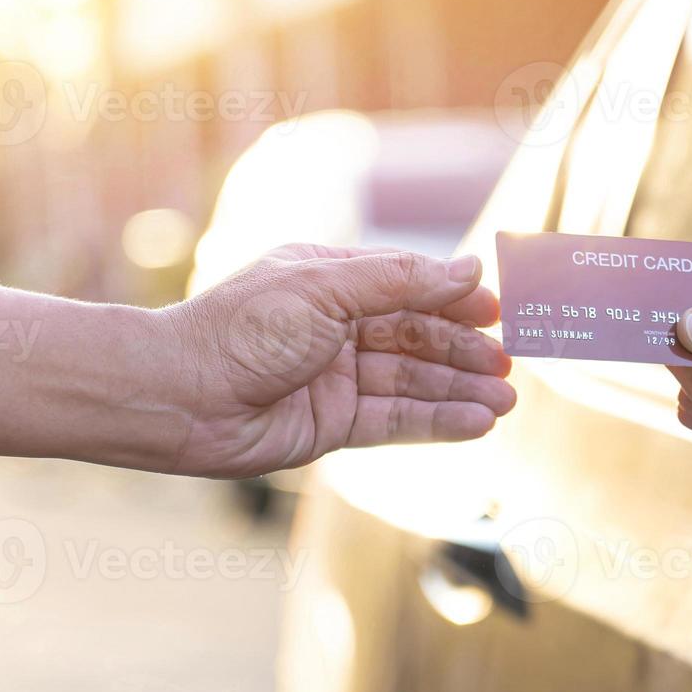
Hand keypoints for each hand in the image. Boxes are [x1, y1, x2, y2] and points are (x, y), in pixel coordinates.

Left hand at [165, 244, 513, 477]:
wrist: (180, 398)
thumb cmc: (242, 328)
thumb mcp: (326, 287)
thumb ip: (402, 280)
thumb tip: (469, 266)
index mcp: (332, 282)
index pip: (409, 286)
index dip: (455, 298)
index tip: (499, 310)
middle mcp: (338, 329)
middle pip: (418, 337)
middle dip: (465, 351)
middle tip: (511, 364)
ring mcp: (338, 379)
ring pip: (414, 383)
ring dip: (461, 390)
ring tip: (507, 401)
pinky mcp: (334, 425)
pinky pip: (397, 422)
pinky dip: (438, 421)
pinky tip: (476, 422)